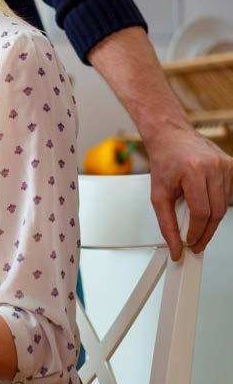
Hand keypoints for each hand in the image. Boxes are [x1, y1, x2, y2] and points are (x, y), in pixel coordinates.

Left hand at [146, 125, 232, 259]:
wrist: (170, 135)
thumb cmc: (164, 160)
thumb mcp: (158, 192)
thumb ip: (166, 222)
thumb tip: (175, 247)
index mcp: (193, 170)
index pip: (202, 212)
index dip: (197, 232)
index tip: (191, 243)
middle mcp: (212, 165)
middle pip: (217, 211)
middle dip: (206, 231)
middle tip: (196, 242)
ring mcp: (225, 164)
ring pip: (225, 205)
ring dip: (212, 218)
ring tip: (197, 221)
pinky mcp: (232, 165)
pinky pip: (229, 194)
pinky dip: (218, 203)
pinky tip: (207, 203)